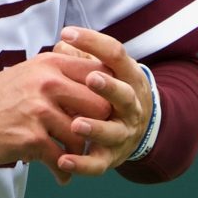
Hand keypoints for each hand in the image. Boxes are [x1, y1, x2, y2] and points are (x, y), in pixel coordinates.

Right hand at [0, 49, 122, 179]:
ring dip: (80, 153)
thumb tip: (88, 84)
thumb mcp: (24, 74)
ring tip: (74, 160)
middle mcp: (48, 83)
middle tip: (94, 140)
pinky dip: (63, 172)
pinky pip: (61, 159)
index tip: (102, 110)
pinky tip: (61, 177)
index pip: (97, 74)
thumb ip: (54, 76)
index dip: (106, 93)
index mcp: (49, 63)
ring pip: (82, 136)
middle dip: (99, 126)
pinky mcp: (31, 138)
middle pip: (99, 105)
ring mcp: (40, 111)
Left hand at [42, 28, 152, 178]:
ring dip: (96, 128)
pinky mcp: (111, 158)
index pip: (116, 55)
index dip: (93, 43)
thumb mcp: (102, 71)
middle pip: (124, 95)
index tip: (67, 33)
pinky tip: (62, 160)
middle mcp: (131, 105)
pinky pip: (98, 163)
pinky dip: (81, 164)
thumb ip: (81, 59)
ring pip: (113, 132)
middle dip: (109, 87)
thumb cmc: (109, 92)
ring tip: (76, 124)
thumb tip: (63, 44)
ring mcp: (123, 132)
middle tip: (91, 79)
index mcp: (128, 77)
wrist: (135, 129)